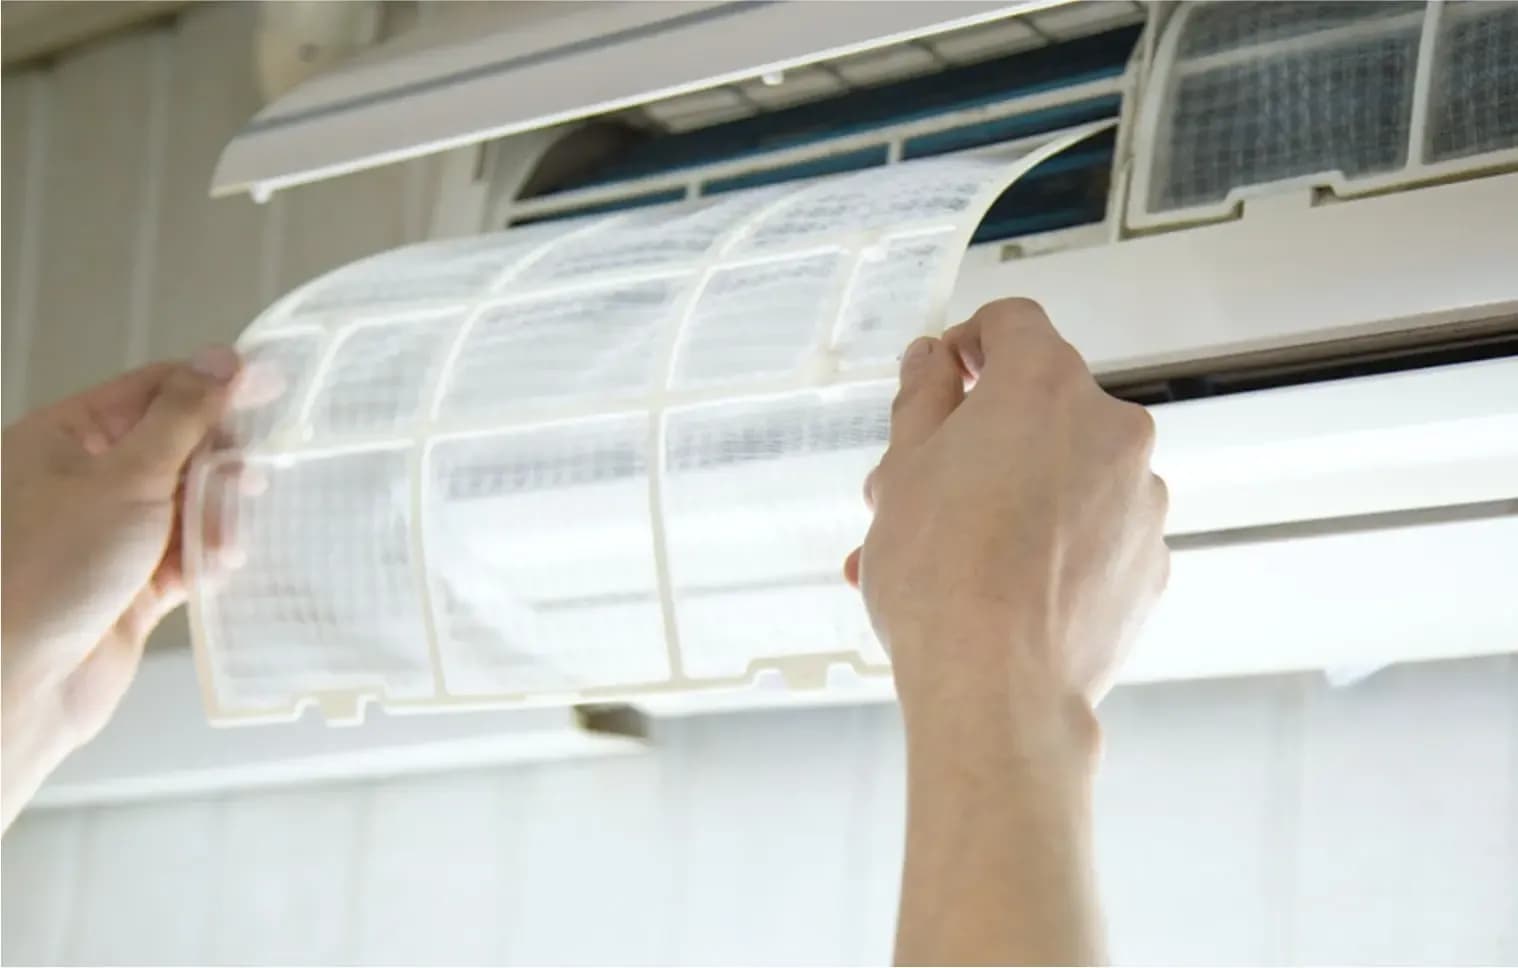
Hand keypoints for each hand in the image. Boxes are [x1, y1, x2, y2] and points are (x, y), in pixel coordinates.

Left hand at [1, 348, 240, 828]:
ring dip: (217, 516)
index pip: (152, 391)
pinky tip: (219, 565)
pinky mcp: (131, 585)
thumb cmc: (49, 572)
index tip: (272, 386)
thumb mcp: (127, 477)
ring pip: (187, 504)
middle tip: (256, 472)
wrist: (22, 683)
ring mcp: (107, 535)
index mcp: (62, 439)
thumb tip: (223, 361)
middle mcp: (82, 482)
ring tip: (228, 535)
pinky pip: (186, 555)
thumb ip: (183, 417)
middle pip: (176, 448)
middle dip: (220, 462)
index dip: (213, 386)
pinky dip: (208, 557)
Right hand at [849, 298, 1167, 748]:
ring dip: (1016, 495)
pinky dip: (1057, 544)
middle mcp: (1110, 429)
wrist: (997, 688)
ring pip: (1069, 474)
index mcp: (1044, 386)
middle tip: (926, 488)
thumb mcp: (902, 469)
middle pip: (1042, 406)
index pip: (1013, 323)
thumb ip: (923, 397)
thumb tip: (933, 361)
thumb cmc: (943, 578)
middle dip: (983, 437)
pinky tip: (1004, 587)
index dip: (971, 343)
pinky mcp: (1152, 561)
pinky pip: (1098, 531)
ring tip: (953, 556)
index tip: (947, 375)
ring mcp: (1141, 498)